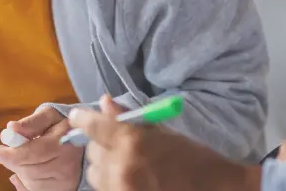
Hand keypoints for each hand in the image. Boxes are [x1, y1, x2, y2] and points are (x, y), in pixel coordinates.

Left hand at [0, 103, 78, 190]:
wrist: (85, 143)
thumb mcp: (50, 116)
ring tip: (24, 159)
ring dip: (21, 171)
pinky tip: (26, 172)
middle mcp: (67, 165)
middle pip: (30, 171)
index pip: (35, 152)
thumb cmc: (62, 127)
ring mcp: (65, 182)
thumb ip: (32, 121)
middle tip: (6, 154)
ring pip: (31, 183)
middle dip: (14, 162)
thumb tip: (11, 127)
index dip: (14, 154)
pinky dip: (25, 183)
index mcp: (66, 142)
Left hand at [67, 100, 258, 190]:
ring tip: (123, 163)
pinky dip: (110, 181)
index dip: (83, 120)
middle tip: (114, 142)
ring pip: (94, 175)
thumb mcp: (162, 132)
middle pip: (92, 152)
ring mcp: (119, 189)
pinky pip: (104, 189)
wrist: (209, 188)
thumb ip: (129, 118)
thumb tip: (104, 103)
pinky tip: (128, 177)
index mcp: (133, 142)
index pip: (96, 127)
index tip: (76, 116)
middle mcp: (121, 167)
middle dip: (100, 144)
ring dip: (103, 166)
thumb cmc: (191, 157)